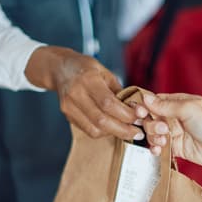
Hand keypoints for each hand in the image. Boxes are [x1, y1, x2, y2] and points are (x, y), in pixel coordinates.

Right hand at [25, 46, 146, 139]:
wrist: (61, 69)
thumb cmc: (86, 69)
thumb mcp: (106, 73)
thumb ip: (120, 91)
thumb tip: (138, 109)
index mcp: (88, 79)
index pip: (108, 103)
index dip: (126, 114)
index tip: (140, 118)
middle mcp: (76, 94)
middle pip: (101, 120)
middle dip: (123, 130)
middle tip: (137, 132)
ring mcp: (69, 106)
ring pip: (95, 129)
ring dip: (114, 133)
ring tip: (127, 130)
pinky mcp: (68, 115)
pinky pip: (88, 130)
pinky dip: (103, 132)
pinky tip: (113, 127)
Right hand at [140, 93, 201, 168]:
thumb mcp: (188, 109)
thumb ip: (165, 106)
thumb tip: (146, 98)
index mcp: (180, 102)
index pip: (155, 102)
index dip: (144, 107)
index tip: (140, 113)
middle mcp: (176, 117)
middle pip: (151, 119)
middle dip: (151, 125)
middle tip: (162, 130)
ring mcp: (177, 133)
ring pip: (154, 134)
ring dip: (153, 137)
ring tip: (162, 141)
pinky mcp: (178, 148)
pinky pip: (161, 147)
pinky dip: (156, 148)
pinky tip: (158, 150)